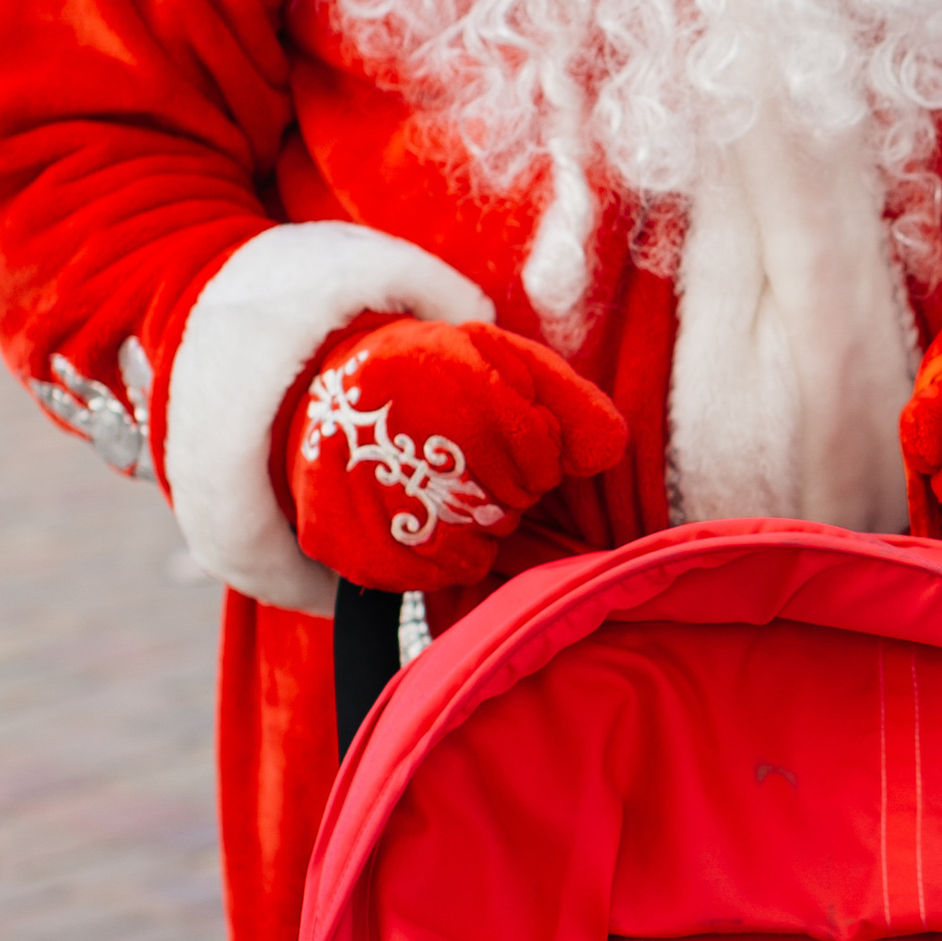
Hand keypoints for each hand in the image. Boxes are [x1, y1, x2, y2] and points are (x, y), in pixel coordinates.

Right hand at [283, 315, 628, 591]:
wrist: (332, 394)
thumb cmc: (445, 383)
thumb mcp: (510, 366)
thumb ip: (572, 404)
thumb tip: (609, 454)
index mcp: (447, 379)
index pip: (539, 456)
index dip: (537, 454)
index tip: (508, 437)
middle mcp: (402, 437)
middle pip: (509, 503)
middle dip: (509, 490)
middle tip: (473, 462)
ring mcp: (370, 499)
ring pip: (478, 546)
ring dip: (480, 524)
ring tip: (446, 485)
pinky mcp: (353, 549)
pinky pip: (440, 574)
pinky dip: (447, 554)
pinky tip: (424, 515)